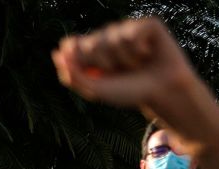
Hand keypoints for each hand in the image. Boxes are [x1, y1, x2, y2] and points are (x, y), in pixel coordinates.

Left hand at [52, 18, 210, 129]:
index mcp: (92, 51)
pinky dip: (137, 49)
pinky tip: (147, 54)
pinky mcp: (147, 25)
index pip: (70, 44)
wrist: (162, 93)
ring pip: (111, 37)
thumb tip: (56, 53)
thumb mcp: (95, 89)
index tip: (93, 73)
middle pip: (89, 43)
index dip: (79, 60)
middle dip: (102, 64)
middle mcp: (108, 36)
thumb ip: (72, 75)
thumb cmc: (129, 92)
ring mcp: (127, 28)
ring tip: (135, 65)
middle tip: (119, 72)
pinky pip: (131, 33)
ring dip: (122, 59)